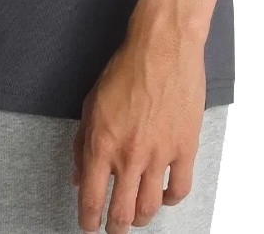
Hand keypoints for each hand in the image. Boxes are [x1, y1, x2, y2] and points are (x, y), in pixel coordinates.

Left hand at [70, 25, 206, 232]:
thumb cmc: (127, 68)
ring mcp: (159, 154)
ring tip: (136, 215)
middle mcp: (129, 155)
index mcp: (102, 143)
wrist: (163, 47)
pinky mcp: (185, 148)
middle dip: (115, 228)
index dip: (88, 220)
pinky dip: (170, 200)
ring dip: (140, 217)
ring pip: (149, 207)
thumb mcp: (92, 103)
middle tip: (114, 228)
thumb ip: (82, 143)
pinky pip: (179, 189)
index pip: (90, 199)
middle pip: (121, 213)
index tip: (90, 225)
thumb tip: (78, 175)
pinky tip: (164, 195)